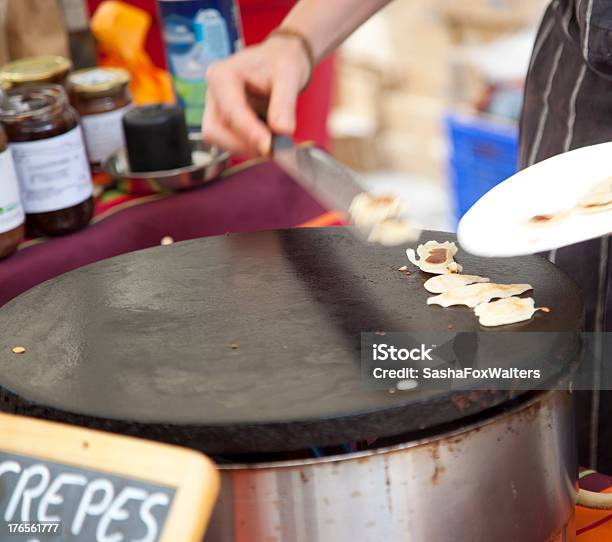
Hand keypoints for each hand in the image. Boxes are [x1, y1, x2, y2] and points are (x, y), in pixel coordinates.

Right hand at [202, 35, 311, 156]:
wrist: (279, 61)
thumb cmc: (281, 61)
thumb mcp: (289, 75)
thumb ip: (284, 103)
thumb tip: (282, 131)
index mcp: (222, 75)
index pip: (230, 110)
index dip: (248, 132)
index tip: (268, 145)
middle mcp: (213, 93)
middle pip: (214, 131)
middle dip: (243, 144)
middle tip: (273, 148)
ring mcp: (215, 109)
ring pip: (220, 141)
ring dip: (246, 147)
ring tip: (273, 142)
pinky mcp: (223, 122)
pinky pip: (230, 143)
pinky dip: (249, 147)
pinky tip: (267, 139)